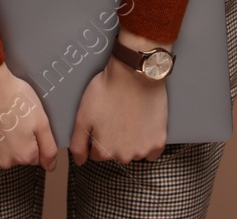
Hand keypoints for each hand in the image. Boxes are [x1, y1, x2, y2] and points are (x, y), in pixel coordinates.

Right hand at [0, 62, 57, 171]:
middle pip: (17, 157)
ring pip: (0, 156)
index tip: (25, 123)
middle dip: (17, 141)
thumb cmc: (13, 97)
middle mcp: (5, 161)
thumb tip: (50, 167)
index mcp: (24, 155)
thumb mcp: (41, 120)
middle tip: (12, 119)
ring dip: (1, 144)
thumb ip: (48, 148)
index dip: (32, 138)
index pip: (35, 156)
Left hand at [68, 40, 168, 165]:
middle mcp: (124, 156)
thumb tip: (80, 162)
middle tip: (116, 116)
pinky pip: (151, 151)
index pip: (97, 153)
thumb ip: (78, 144)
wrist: (135, 74)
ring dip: (131, 140)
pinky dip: (148, 140)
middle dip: (114, 139)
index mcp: (104, 151)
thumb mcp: (82, 116)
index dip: (98, 135)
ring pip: (133, 152)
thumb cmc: (108, 91)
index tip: (103, 120)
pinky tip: (143, 124)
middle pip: (116, 153)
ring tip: (130, 116)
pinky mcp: (159, 142)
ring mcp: (143, 150)